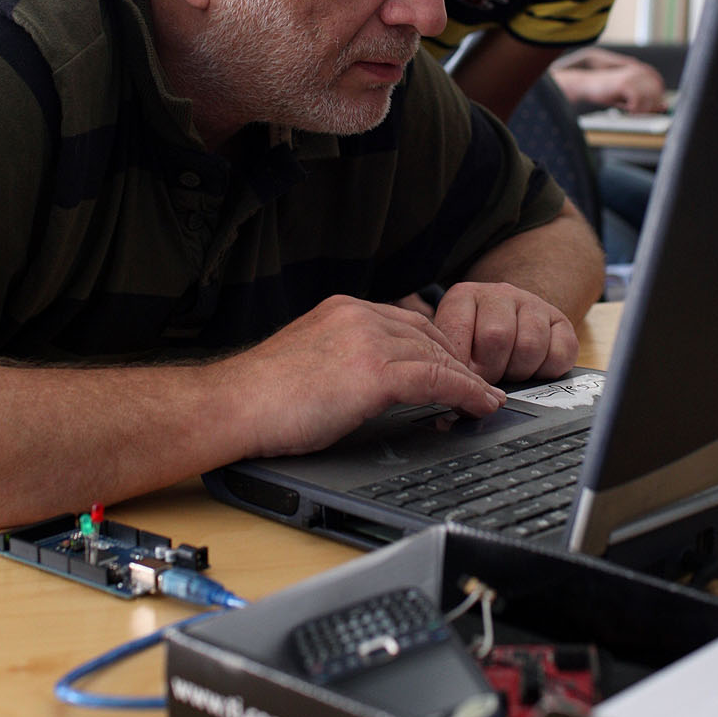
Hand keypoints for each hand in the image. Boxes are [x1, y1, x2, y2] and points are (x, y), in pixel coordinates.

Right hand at [234, 296, 504, 458]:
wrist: (231, 406)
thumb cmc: (258, 397)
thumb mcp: (309, 362)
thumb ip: (342, 359)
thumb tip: (367, 384)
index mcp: (342, 310)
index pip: (406, 322)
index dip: (437, 348)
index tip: (454, 369)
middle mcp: (357, 316)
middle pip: (428, 335)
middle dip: (458, 362)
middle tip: (480, 387)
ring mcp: (365, 340)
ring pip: (437, 355)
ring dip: (469, 380)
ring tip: (486, 400)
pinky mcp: (371, 372)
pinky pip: (436, 379)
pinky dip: (465, 393)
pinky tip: (478, 406)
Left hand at [431, 281, 577, 385]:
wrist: (513, 324)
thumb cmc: (476, 343)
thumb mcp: (453, 346)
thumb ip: (451, 363)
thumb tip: (456, 394)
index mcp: (464, 297)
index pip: (457, 330)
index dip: (461, 365)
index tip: (464, 380)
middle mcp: (499, 294)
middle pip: (496, 337)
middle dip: (491, 370)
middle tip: (490, 378)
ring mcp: (533, 304)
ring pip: (529, 346)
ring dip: (518, 371)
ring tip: (510, 372)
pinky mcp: (562, 322)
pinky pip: (559, 354)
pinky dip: (546, 371)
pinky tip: (534, 368)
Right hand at [553, 57, 666, 114]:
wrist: (587, 85)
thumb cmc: (608, 91)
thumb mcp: (629, 96)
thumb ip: (647, 100)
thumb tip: (664, 106)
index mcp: (642, 70)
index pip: (659, 86)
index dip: (656, 99)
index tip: (648, 108)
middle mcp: (640, 71)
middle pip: (657, 94)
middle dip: (650, 106)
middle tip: (637, 111)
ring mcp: (633, 76)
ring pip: (650, 99)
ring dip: (641, 109)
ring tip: (630, 109)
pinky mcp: (625, 84)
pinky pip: (638, 101)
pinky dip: (634, 109)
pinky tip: (626, 108)